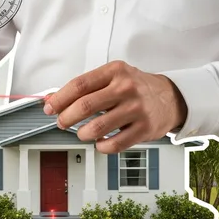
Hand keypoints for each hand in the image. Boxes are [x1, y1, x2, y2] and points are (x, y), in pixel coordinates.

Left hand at [44, 61, 187, 153]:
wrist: (170, 98)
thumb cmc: (135, 87)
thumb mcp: (111, 78)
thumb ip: (84, 87)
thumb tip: (52, 98)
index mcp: (115, 71)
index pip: (79, 85)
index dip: (59, 99)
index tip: (49, 108)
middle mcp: (126, 88)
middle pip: (85, 106)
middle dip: (66, 118)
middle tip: (61, 122)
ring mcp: (136, 109)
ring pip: (97, 128)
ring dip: (82, 134)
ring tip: (82, 133)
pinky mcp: (144, 129)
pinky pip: (114, 144)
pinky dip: (101, 146)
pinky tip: (99, 142)